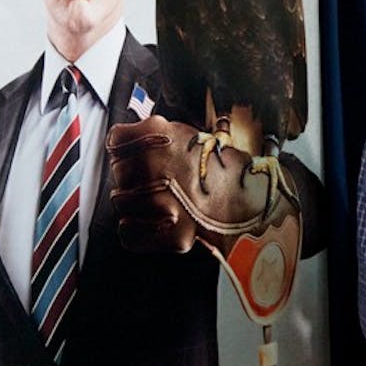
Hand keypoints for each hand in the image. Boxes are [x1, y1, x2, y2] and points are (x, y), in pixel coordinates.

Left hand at [106, 114, 299, 254]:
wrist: (249, 196)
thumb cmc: (217, 165)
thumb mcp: (183, 132)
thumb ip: (149, 134)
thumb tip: (120, 141)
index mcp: (160, 134)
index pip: (116, 141)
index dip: (124, 150)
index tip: (133, 155)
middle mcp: (157, 165)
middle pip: (118, 172)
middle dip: (132, 177)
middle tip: (156, 180)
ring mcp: (163, 200)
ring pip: (120, 202)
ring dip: (134, 203)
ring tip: (159, 199)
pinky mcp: (170, 233)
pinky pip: (127, 232)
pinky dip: (136, 229)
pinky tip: (154, 220)